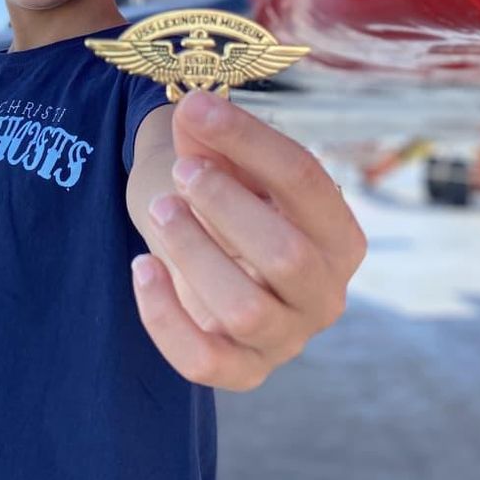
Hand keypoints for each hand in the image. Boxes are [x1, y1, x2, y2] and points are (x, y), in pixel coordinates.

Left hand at [130, 88, 367, 391]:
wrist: (212, 264)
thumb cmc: (229, 206)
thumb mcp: (226, 165)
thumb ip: (214, 138)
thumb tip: (194, 109)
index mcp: (338, 233)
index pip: (305, 181)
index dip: (248, 140)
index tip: (196, 109)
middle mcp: (326, 292)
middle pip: (287, 255)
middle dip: (225, 206)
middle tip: (183, 172)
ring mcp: (287, 338)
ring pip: (246, 311)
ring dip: (194, 253)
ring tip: (160, 209)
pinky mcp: (243, 371)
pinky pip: (204, 362)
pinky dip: (164, 316)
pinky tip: (141, 267)